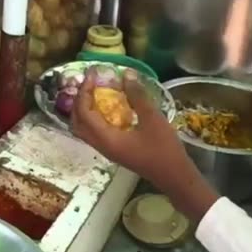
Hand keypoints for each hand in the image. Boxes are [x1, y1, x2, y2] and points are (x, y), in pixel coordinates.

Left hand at [70, 68, 190, 187]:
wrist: (174, 176)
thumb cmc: (164, 149)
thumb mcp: (153, 119)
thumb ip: (137, 96)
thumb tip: (126, 74)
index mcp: (106, 139)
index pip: (83, 113)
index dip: (84, 92)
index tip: (92, 75)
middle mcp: (101, 146)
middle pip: (77, 122)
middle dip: (79, 100)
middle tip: (90, 83)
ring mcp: (107, 150)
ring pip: (85, 128)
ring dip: (85, 109)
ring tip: (96, 92)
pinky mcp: (115, 151)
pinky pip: (96, 132)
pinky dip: (95, 117)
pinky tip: (109, 106)